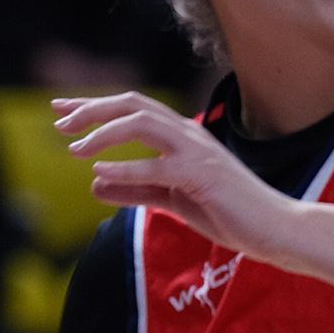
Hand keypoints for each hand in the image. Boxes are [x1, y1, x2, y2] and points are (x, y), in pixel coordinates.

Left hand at [55, 92, 295, 259]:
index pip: (132, 108)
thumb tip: (94, 185)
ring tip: (74, 149)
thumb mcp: (173, 200)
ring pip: (142, 123)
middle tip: (59, 122)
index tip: (60, 111)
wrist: (274, 228)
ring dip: (104, 132)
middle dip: (91, 109)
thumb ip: (136, 190)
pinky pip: (157, 166)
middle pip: (133, 104)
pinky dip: (126, 169)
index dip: (93, 107)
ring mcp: (197, 152)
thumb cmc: (229, 213)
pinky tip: (100, 175)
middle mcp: (188, 135)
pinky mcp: (203, 176)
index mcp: (182, 137)